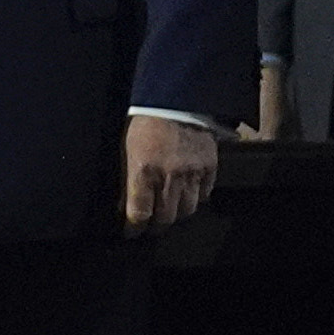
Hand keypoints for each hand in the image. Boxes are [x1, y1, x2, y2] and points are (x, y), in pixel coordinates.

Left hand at [124, 111, 219, 232]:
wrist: (178, 102)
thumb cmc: (145, 125)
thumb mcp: (127, 151)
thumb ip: (127, 179)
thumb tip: (123, 204)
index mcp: (143, 173)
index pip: (139, 213)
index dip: (134, 228)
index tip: (131, 233)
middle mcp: (169, 178)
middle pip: (165, 217)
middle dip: (155, 226)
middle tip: (150, 227)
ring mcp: (192, 174)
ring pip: (187, 210)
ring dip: (176, 215)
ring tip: (169, 213)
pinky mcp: (210, 167)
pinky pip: (204, 195)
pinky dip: (196, 199)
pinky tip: (187, 196)